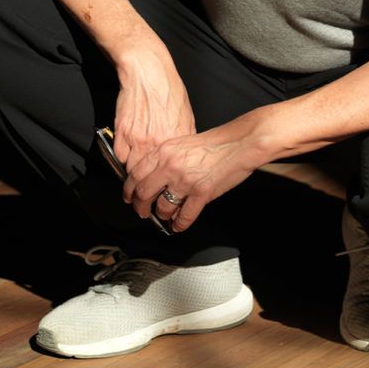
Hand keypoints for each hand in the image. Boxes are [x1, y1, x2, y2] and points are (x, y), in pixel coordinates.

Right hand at [112, 40, 196, 174]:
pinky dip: (123, 155)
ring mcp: (138, 139)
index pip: (172, 171)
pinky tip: (128, 149)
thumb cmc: (168, 87)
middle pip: (151, 175)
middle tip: (147, 178)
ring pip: (133, 169)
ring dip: (134, 169)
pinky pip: (120, 155)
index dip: (168, 179)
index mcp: (177, 138)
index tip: (165, 181)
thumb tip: (185, 151)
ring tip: (137, 166)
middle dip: (149, 179)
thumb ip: (186, 135)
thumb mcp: (186, 112)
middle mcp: (157, 142)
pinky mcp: (122, 132)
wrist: (147, 70)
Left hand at [121, 114, 266, 232]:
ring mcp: (186, 181)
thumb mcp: (182, 142)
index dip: (129, 189)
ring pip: (163, 207)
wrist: (239, 143)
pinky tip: (178, 225)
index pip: (136, 174)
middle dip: (140, 207)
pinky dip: (179, 224)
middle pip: (144, 193)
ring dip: (162, 215)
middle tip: (142, 212)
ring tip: (164, 216)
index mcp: (165, 151)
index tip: (129, 196)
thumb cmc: (215, 142)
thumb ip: (165, 157)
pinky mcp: (201, 194)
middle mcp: (171, 166)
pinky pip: (184, 216)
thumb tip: (152, 175)